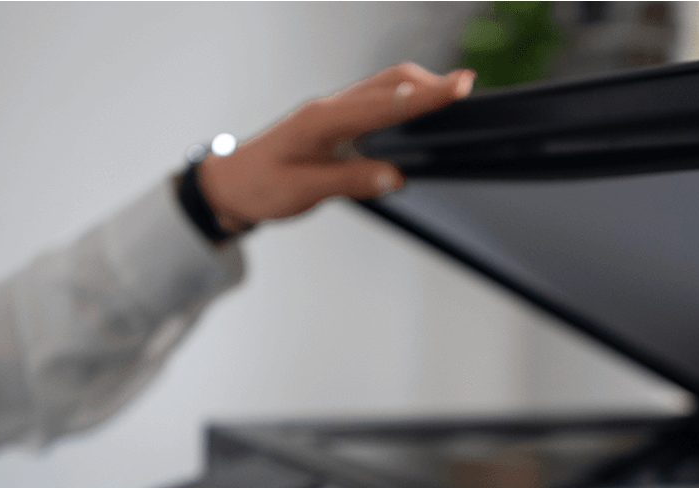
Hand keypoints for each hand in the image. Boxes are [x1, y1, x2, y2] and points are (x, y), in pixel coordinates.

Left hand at [198, 63, 474, 231]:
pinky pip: (375, 101)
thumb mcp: (303, 191)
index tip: (459, 88)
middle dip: (429, 84)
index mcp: (321, 122)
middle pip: (389, 83)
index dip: (424, 97)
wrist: (232, 184)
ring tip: (452, 94)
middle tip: (467, 88)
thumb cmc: (260, 186)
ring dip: (418, 88)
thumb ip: (351, 181)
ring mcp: (333, 111)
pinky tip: (418, 108)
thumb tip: (394, 177)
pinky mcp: (336, 121)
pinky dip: (403, 100)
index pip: (383, 104)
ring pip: (383, 87)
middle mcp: (329, 108)